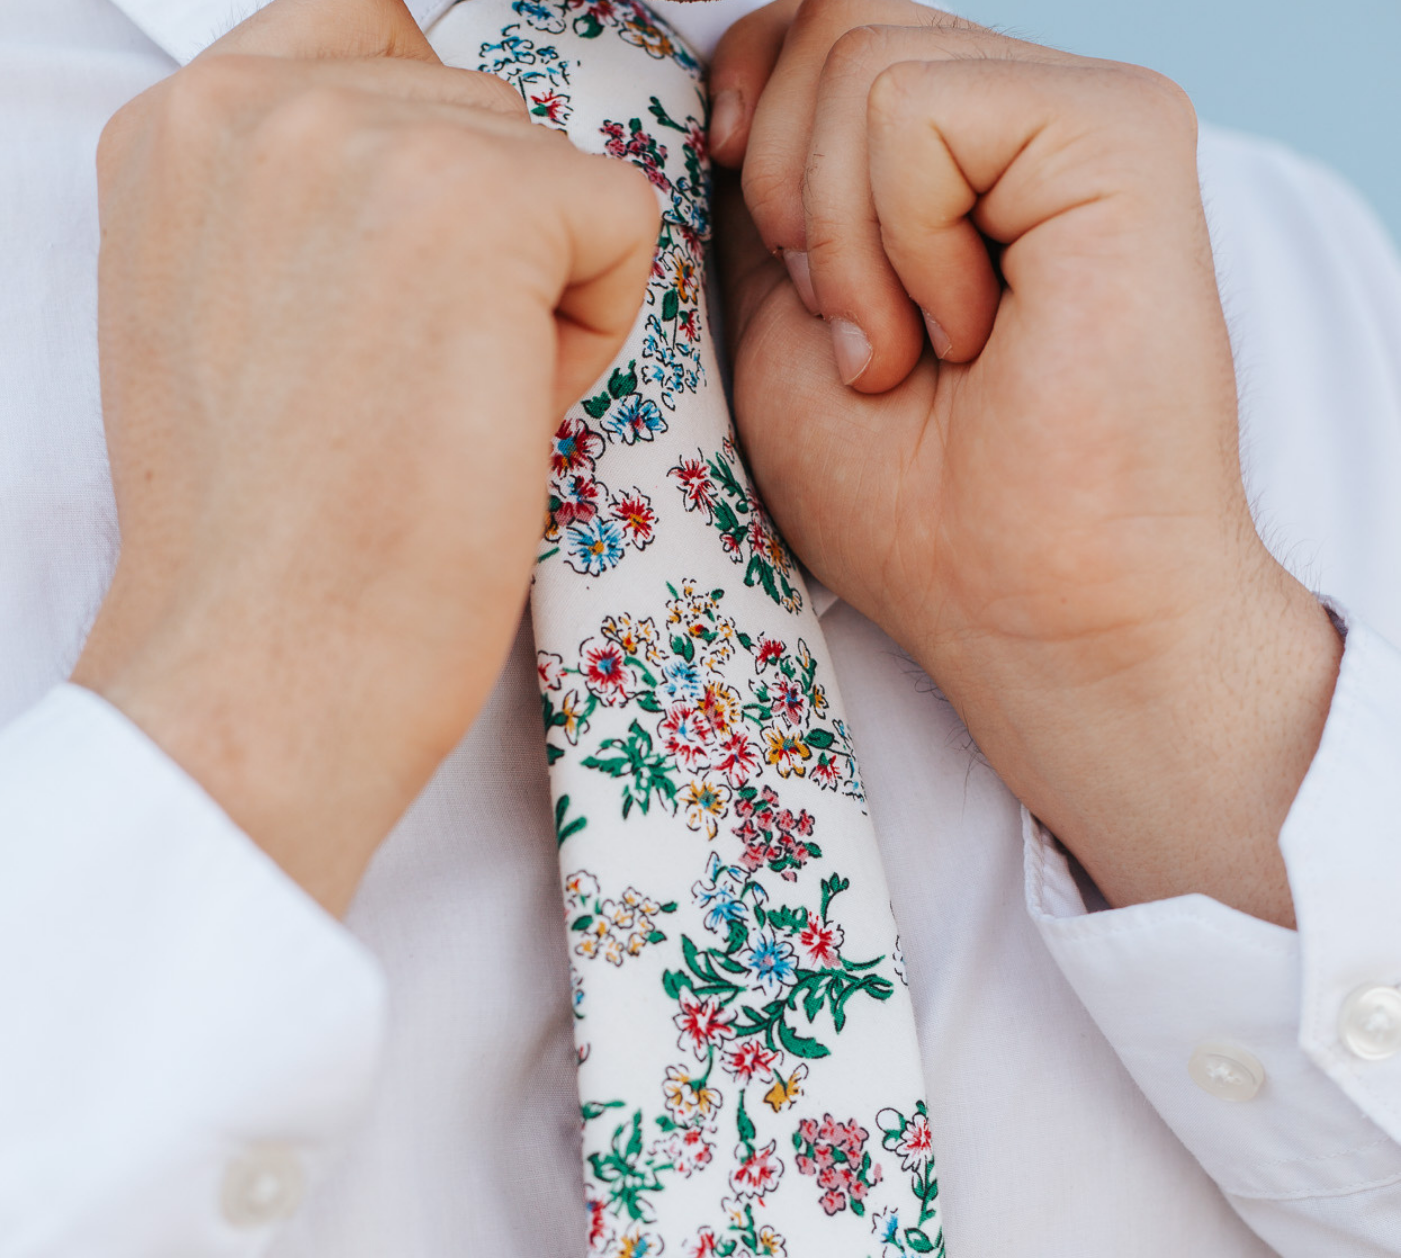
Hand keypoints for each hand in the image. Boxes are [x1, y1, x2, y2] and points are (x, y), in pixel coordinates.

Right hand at [74, 0, 658, 911]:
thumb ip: (289, 212)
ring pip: (547, 172)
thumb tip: (421, 191)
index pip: (365, 44)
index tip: (394, 315)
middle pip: (474, 116)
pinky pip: (620, 221)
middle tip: (399, 399)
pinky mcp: (483, 200)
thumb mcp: (221, 325)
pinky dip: (593, 334)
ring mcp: (365, 134)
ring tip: (434, 416)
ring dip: (530, 298)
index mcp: (175, 128)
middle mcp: (251, 97)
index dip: (426, 185)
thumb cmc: (264, 548)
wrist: (263, 663)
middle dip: (479, 257)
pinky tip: (500, 418)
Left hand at [710, 0, 1340, 925]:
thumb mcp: (788, 325)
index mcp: (955, 157)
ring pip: (861, 57)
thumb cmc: (917, 510)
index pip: (818, 26)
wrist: (1032, 613)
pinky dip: (903, 243)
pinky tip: (968, 335)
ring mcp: (1081, 112)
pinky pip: (919, 109)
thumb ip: (771, 190)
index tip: (766, 245)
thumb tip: (722, 82)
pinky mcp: (1121, 131)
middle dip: (788, 194)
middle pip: (829, 21)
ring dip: (845, 245)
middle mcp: (1024, 114)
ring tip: (917, 354)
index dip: (748, 103)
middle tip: (864, 343)